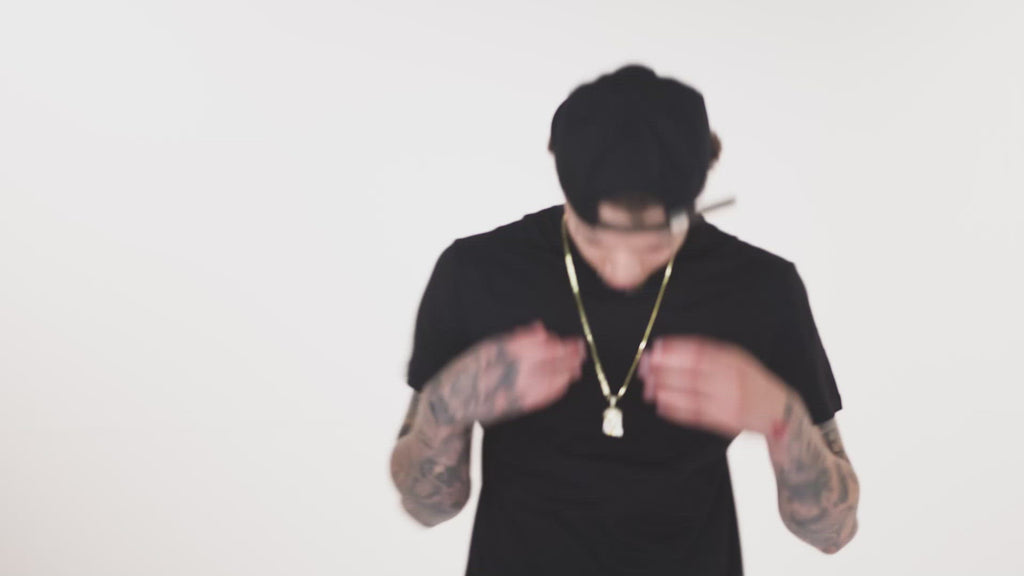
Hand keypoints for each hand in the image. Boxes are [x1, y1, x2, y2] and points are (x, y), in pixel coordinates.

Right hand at [433, 319, 586, 427]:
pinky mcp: (517, 405)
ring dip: (566, 369)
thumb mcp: (485, 348)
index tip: (564, 339)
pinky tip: (566, 383)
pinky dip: (557, 388)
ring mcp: (513, 388)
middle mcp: (507, 368)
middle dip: (567, 353)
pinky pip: (543, 396)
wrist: (451, 405)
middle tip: (581, 348)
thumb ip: (514, 339)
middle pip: (546, 358)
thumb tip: (540, 329)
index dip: (553, 342)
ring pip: (549, 377)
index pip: (535, 343)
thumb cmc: (468, 373)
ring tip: (578, 364)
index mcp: (498, 351)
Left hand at [638, 335, 787, 437]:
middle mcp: (732, 378)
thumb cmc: (751, 382)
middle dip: (664, 369)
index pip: (699, 351)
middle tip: (644, 368)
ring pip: (691, 393)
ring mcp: (729, 400)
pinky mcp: (725, 420)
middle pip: (691, 372)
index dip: (674, 350)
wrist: (780, 411)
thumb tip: (670, 351)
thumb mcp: (736, 360)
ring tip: (649, 387)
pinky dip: (676, 409)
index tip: (655, 349)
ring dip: (666, 389)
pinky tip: (662, 404)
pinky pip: (696, 413)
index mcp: (733, 359)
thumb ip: (707, 355)